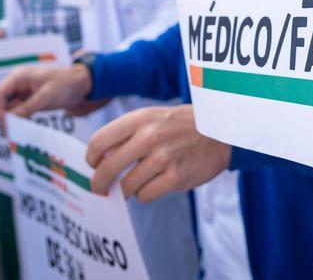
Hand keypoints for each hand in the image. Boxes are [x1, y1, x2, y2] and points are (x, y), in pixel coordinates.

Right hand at [0, 64, 94, 127]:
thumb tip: (6, 122)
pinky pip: (16, 112)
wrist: (83, 85)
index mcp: (19, 76)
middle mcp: (17, 83)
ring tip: (16, 132)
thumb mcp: (45, 97)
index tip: (7, 126)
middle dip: (1, 116)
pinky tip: (23, 127)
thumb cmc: (66, 85)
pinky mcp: (28, 100)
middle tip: (9, 132)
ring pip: (6, 108)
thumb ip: (25, 109)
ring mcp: (22, 92)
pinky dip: (18, 120)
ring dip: (9, 120)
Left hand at [86, 105, 229, 201]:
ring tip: (137, 182)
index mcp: (141, 118)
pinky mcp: (176, 177)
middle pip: (108, 168)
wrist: (221, 131)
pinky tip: (155, 184)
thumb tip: (100, 161)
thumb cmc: (182, 125)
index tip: (93, 166)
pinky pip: (145, 195)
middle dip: (99, 183)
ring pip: (127, 186)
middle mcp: (150, 136)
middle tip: (100, 189)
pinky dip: (146, 193)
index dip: (91, 158)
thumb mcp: (154, 117)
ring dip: (128, 189)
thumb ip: (128, 134)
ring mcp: (164, 157)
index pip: (99, 141)